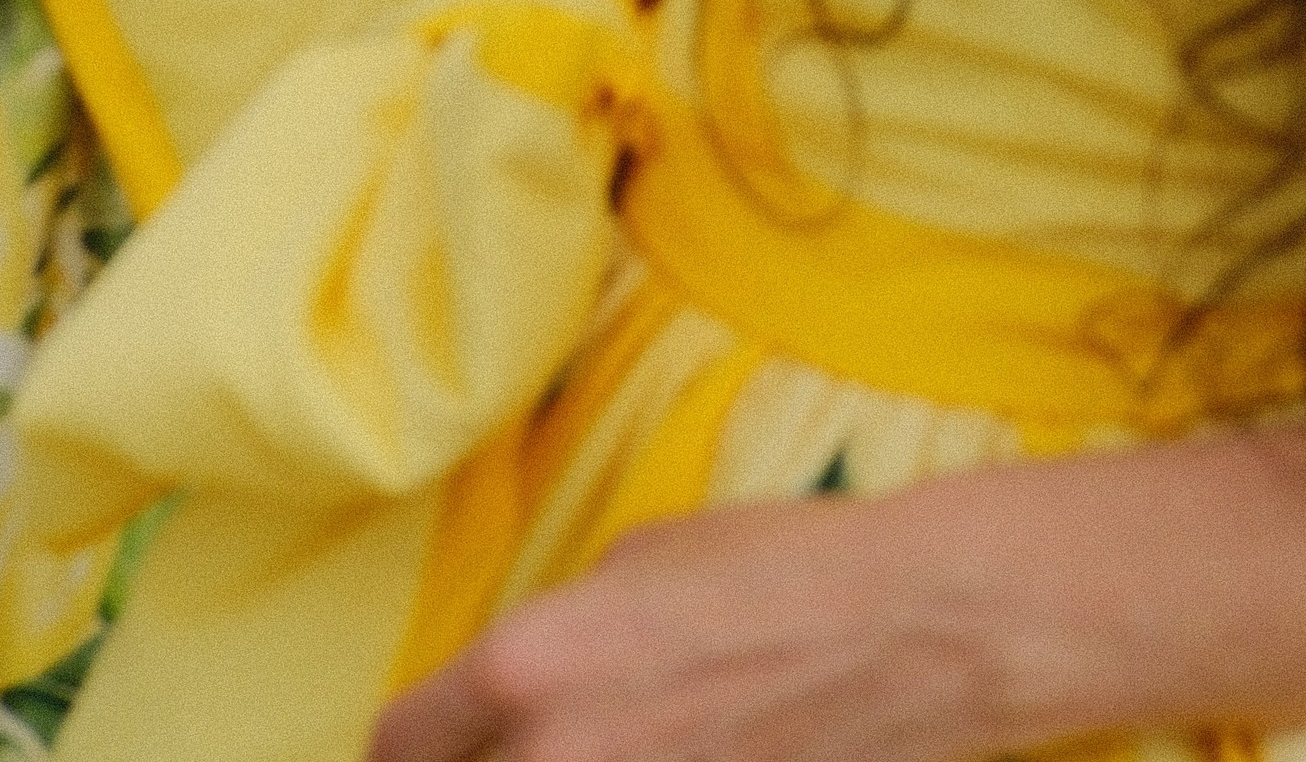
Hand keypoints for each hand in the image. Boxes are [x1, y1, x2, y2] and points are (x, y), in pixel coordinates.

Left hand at [369, 501, 1019, 761]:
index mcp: (525, 668)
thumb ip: (549, 641)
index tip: (435, 744)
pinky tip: (661, 758)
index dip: (415, 745)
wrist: (906, 630)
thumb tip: (514, 697)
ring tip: (587, 752)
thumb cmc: (773, 570)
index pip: (399, 746)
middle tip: (513, 747)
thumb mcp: (631, 563)